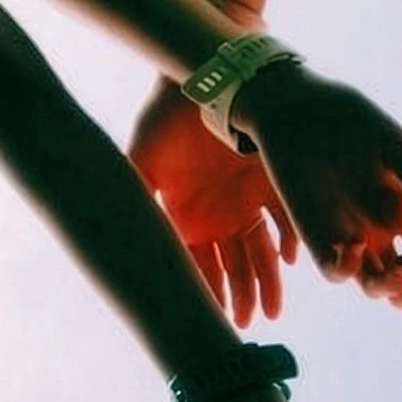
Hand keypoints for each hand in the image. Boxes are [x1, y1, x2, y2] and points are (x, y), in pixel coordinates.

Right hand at [131, 76, 297, 327]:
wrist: (202, 77)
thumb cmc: (167, 116)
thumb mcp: (143, 158)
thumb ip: (133, 195)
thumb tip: (113, 231)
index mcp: (190, 216)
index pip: (197, 265)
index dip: (204, 292)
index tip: (208, 317)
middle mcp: (221, 215)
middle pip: (233, 266)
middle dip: (238, 296)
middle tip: (244, 323)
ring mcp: (248, 201)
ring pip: (260, 251)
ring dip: (266, 281)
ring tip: (271, 311)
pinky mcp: (274, 183)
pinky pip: (285, 219)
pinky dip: (288, 239)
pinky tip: (288, 258)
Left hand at [235, 64, 401, 312]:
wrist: (301, 110)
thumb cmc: (351, 122)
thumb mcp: (395, 145)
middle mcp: (379, 235)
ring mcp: (348, 240)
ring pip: (374, 287)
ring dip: (392, 288)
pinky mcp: (317, 239)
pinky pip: (334, 271)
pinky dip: (347, 268)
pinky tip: (355, 245)